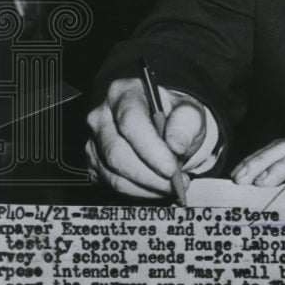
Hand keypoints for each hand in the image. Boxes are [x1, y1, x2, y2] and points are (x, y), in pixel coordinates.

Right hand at [86, 77, 206, 197]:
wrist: (167, 126)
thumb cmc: (175, 116)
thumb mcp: (190, 112)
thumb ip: (186, 124)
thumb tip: (176, 146)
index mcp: (124, 93)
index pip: (131, 122)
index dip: (150, 148)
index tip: (170, 168)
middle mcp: (102, 116)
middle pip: (117, 151)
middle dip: (149, 174)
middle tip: (176, 183)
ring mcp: (94, 141)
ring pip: (114, 173)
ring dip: (146, 186)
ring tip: (172, 185)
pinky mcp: (94, 164)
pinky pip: (112, 185)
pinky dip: (139, 191)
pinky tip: (157, 187)